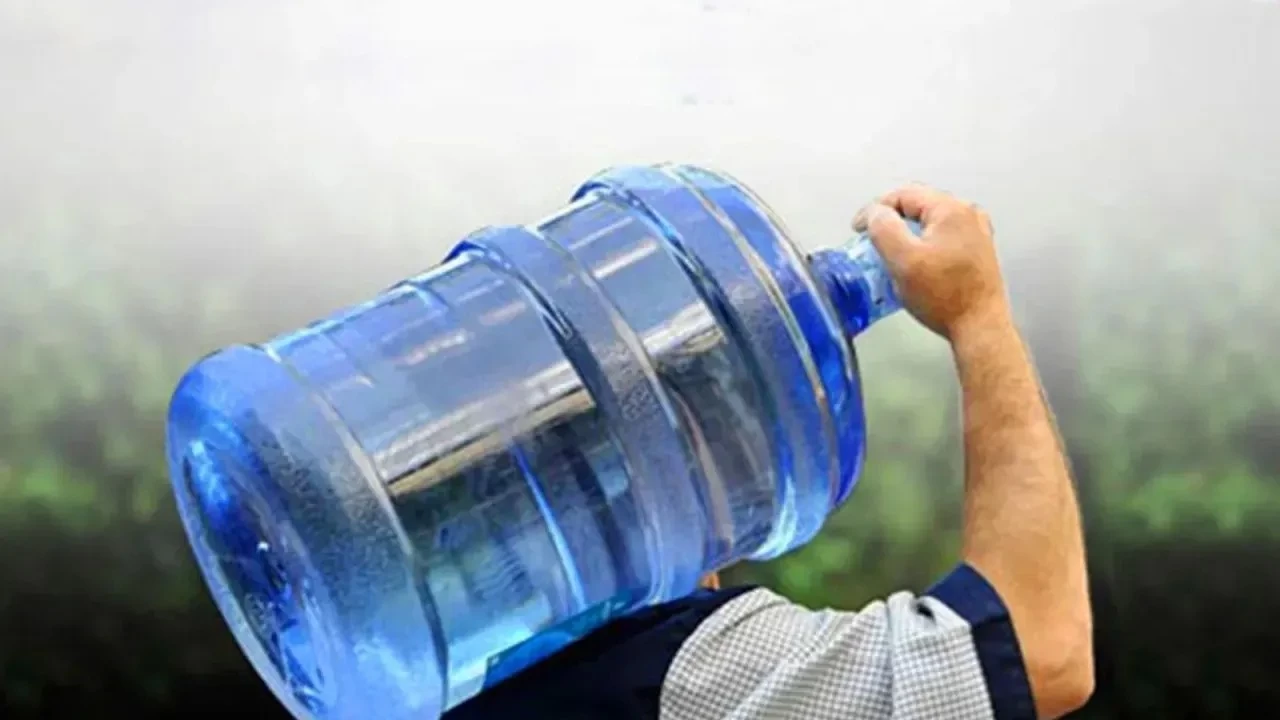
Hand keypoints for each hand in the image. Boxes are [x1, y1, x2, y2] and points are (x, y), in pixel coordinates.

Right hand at [852, 184, 1009, 341]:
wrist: (979, 327)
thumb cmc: (944, 297)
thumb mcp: (903, 260)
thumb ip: (883, 228)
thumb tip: (875, 213)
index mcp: (951, 210)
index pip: (903, 194)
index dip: (875, 209)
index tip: (860, 230)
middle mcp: (968, 215)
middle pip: (919, 204)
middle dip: (892, 219)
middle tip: (873, 239)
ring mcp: (976, 232)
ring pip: (931, 221)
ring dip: (908, 232)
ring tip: (893, 253)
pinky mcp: (977, 251)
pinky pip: (943, 236)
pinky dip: (925, 243)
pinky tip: (917, 263)